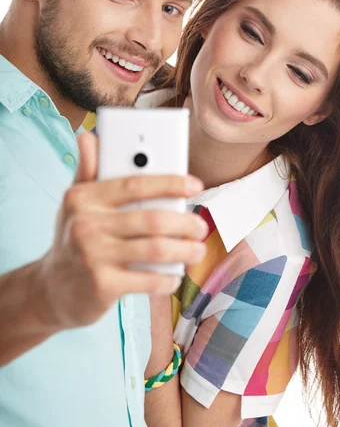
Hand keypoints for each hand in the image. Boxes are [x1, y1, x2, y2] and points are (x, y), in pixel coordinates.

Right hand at [34, 132, 206, 330]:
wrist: (51, 290)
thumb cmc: (74, 238)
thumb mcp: (76, 204)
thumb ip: (89, 170)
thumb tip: (88, 136)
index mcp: (81, 198)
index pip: (134, 184)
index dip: (170, 182)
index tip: (195, 185)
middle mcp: (84, 224)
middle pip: (152, 219)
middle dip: (185, 223)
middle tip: (201, 227)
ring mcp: (92, 256)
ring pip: (155, 249)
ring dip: (185, 251)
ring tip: (197, 251)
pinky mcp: (102, 286)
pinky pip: (148, 279)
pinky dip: (168, 278)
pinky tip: (175, 275)